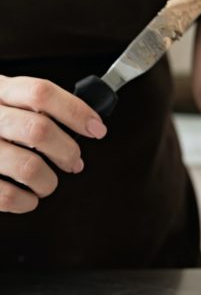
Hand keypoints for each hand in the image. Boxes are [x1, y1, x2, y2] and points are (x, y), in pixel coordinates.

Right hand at [0, 76, 106, 212]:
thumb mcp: (4, 99)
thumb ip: (36, 106)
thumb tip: (86, 123)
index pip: (42, 93)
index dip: (76, 112)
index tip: (97, 129)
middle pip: (39, 130)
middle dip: (67, 151)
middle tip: (74, 162)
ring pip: (28, 166)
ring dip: (49, 181)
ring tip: (48, 184)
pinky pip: (6, 195)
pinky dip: (26, 201)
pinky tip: (28, 198)